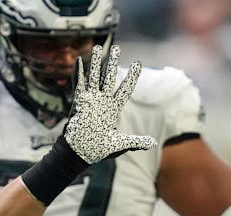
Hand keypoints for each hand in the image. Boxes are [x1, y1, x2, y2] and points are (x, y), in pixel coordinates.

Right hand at [61, 44, 156, 164]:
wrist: (80, 153)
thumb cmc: (99, 149)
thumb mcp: (120, 145)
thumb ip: (135, 142)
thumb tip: (152, 143)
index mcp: (113, 109)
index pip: (124, 89)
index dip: (131, 77)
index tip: (137, 63)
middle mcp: (102, 101)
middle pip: (109, 78)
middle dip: (112, 63)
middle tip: (116, 48)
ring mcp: (90, 101)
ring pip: (94, 78)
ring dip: (96, 63)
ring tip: (97, 48)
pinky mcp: (79, 103)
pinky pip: (79, 85)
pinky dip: (78, 73)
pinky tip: (80, 61)